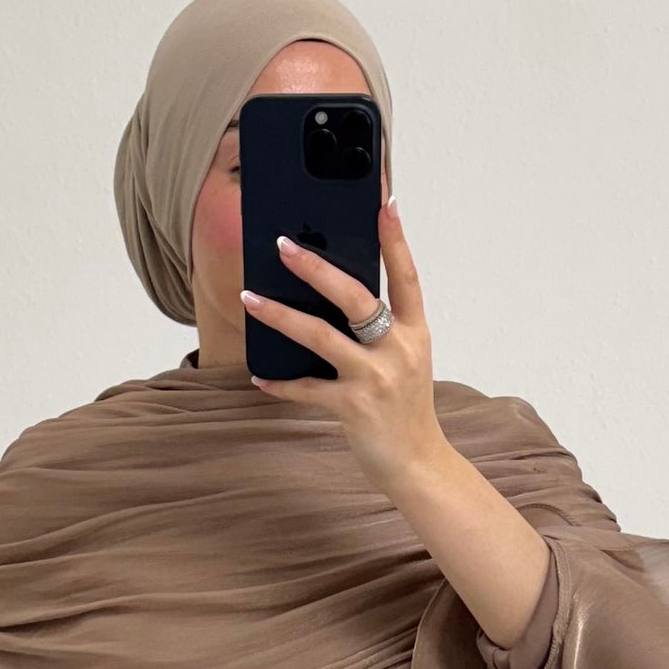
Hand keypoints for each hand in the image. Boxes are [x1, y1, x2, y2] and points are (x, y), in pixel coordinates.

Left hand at [238, 199, 442, 492]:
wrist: (418, 465)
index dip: (396, 239)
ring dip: (280, 316)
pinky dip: (281, 383)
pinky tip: (260, 376)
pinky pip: (308, 389)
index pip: (407, 276)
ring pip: (321, 337)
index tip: (384, 203)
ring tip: (250, 298)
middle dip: (316, 268)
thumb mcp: (404, 361)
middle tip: (283, 245)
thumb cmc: (405, 408)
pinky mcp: (354, 407)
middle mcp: (398, 349)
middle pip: (355, 297)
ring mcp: (377, 378)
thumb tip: (330, 296)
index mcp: (415, 332)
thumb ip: (379, 330)